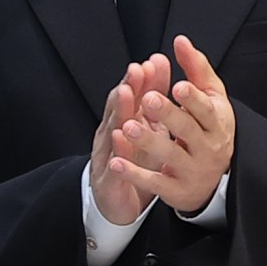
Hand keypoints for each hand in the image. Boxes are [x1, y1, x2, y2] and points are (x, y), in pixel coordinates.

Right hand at [90, 55, 170, 224]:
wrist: (117, 204)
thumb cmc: (135, 162)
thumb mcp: (148, 130)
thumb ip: (152, 100)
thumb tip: (159, 66)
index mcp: (126, 121)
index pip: (134, 95)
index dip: (143, 78)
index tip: (154, 61)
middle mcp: (113, 133)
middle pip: (120, 107)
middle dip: (129, 86)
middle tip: (137, 69)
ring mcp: (108, 156)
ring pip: (113, 129)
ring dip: (120, 110)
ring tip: (127, 93)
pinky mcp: (109, 181)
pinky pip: (113, 164)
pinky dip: (116, 150)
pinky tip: (120, 138)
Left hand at [109, 35, 234, 213]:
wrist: (217, 178)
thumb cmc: (209, 126)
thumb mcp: (211, 97)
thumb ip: (196, 68)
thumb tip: (180, 40)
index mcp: (217, 122)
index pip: (206, 109)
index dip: (192, 98)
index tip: (177, 85)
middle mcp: (208, 147)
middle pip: (187, 130)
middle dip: (168, 114)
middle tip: (149, 99)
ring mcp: (193, 171)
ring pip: (170, 155)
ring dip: (148, 141)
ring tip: (128, 126)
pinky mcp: (177, 191)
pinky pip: (155, 182)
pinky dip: (134, 173)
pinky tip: (116, 162)